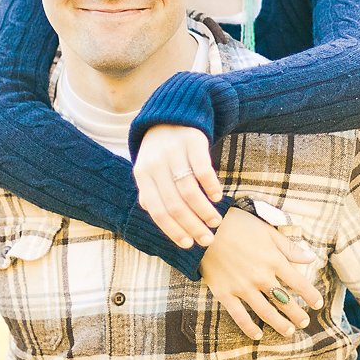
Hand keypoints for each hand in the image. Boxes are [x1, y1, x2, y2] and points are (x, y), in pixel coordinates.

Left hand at [134, 125, 223, 247]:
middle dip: (192, 226)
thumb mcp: (148, 170)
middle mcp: (155, 164)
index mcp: (142, 175)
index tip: (188, 244)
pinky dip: (211, 186)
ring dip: (204, 211)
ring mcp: (174, 152)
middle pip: (175, 204)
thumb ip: (151, 194)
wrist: (171, 114)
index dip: (172, 230)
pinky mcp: (192, 141)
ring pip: (189, 191)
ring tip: (215, 221)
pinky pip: (203, 170)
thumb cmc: (160, 152)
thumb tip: (162, 221)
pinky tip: (217, 197)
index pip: (157, 210)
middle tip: (207, 239)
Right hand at [198, 207, 324, 339]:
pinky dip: (249, 327)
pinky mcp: (225, 293)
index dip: (310, 295)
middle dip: (297, 314)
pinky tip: (258, 334)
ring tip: (289, 331)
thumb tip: (311, 258)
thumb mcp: (266, 230)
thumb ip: (289, 247)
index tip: (318, 304)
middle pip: (284, 301)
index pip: (299, 283)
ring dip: (280, 323)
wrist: (204, 228)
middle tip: (304, 322)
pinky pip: (239, 315)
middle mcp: (260, 277)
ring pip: (266, 312)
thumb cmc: (237, 225)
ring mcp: (242, 287)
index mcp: (273, 260)